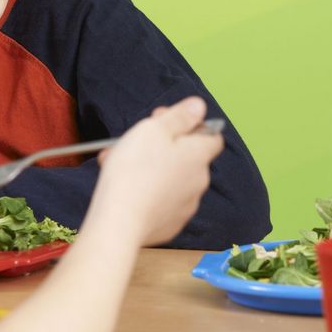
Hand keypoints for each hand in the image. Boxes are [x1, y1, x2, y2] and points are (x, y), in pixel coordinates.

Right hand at [92, 97, 222, 245]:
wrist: (119, 222)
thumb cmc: (135, 171)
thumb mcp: (155, 130)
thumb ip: (181, 116)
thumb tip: (199, 106)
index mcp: (199, 155)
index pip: (212, 135)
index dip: (190, 125)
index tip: (165, 121)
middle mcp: (199, 181)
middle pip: (188, 156)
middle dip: (164, 146)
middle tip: (136, 140)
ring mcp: (186, 205)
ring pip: (172, 178)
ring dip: (152, 168)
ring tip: (120, 164)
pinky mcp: (170, 224)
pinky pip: (163, 201)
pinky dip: (149, 193)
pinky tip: (125, 189)